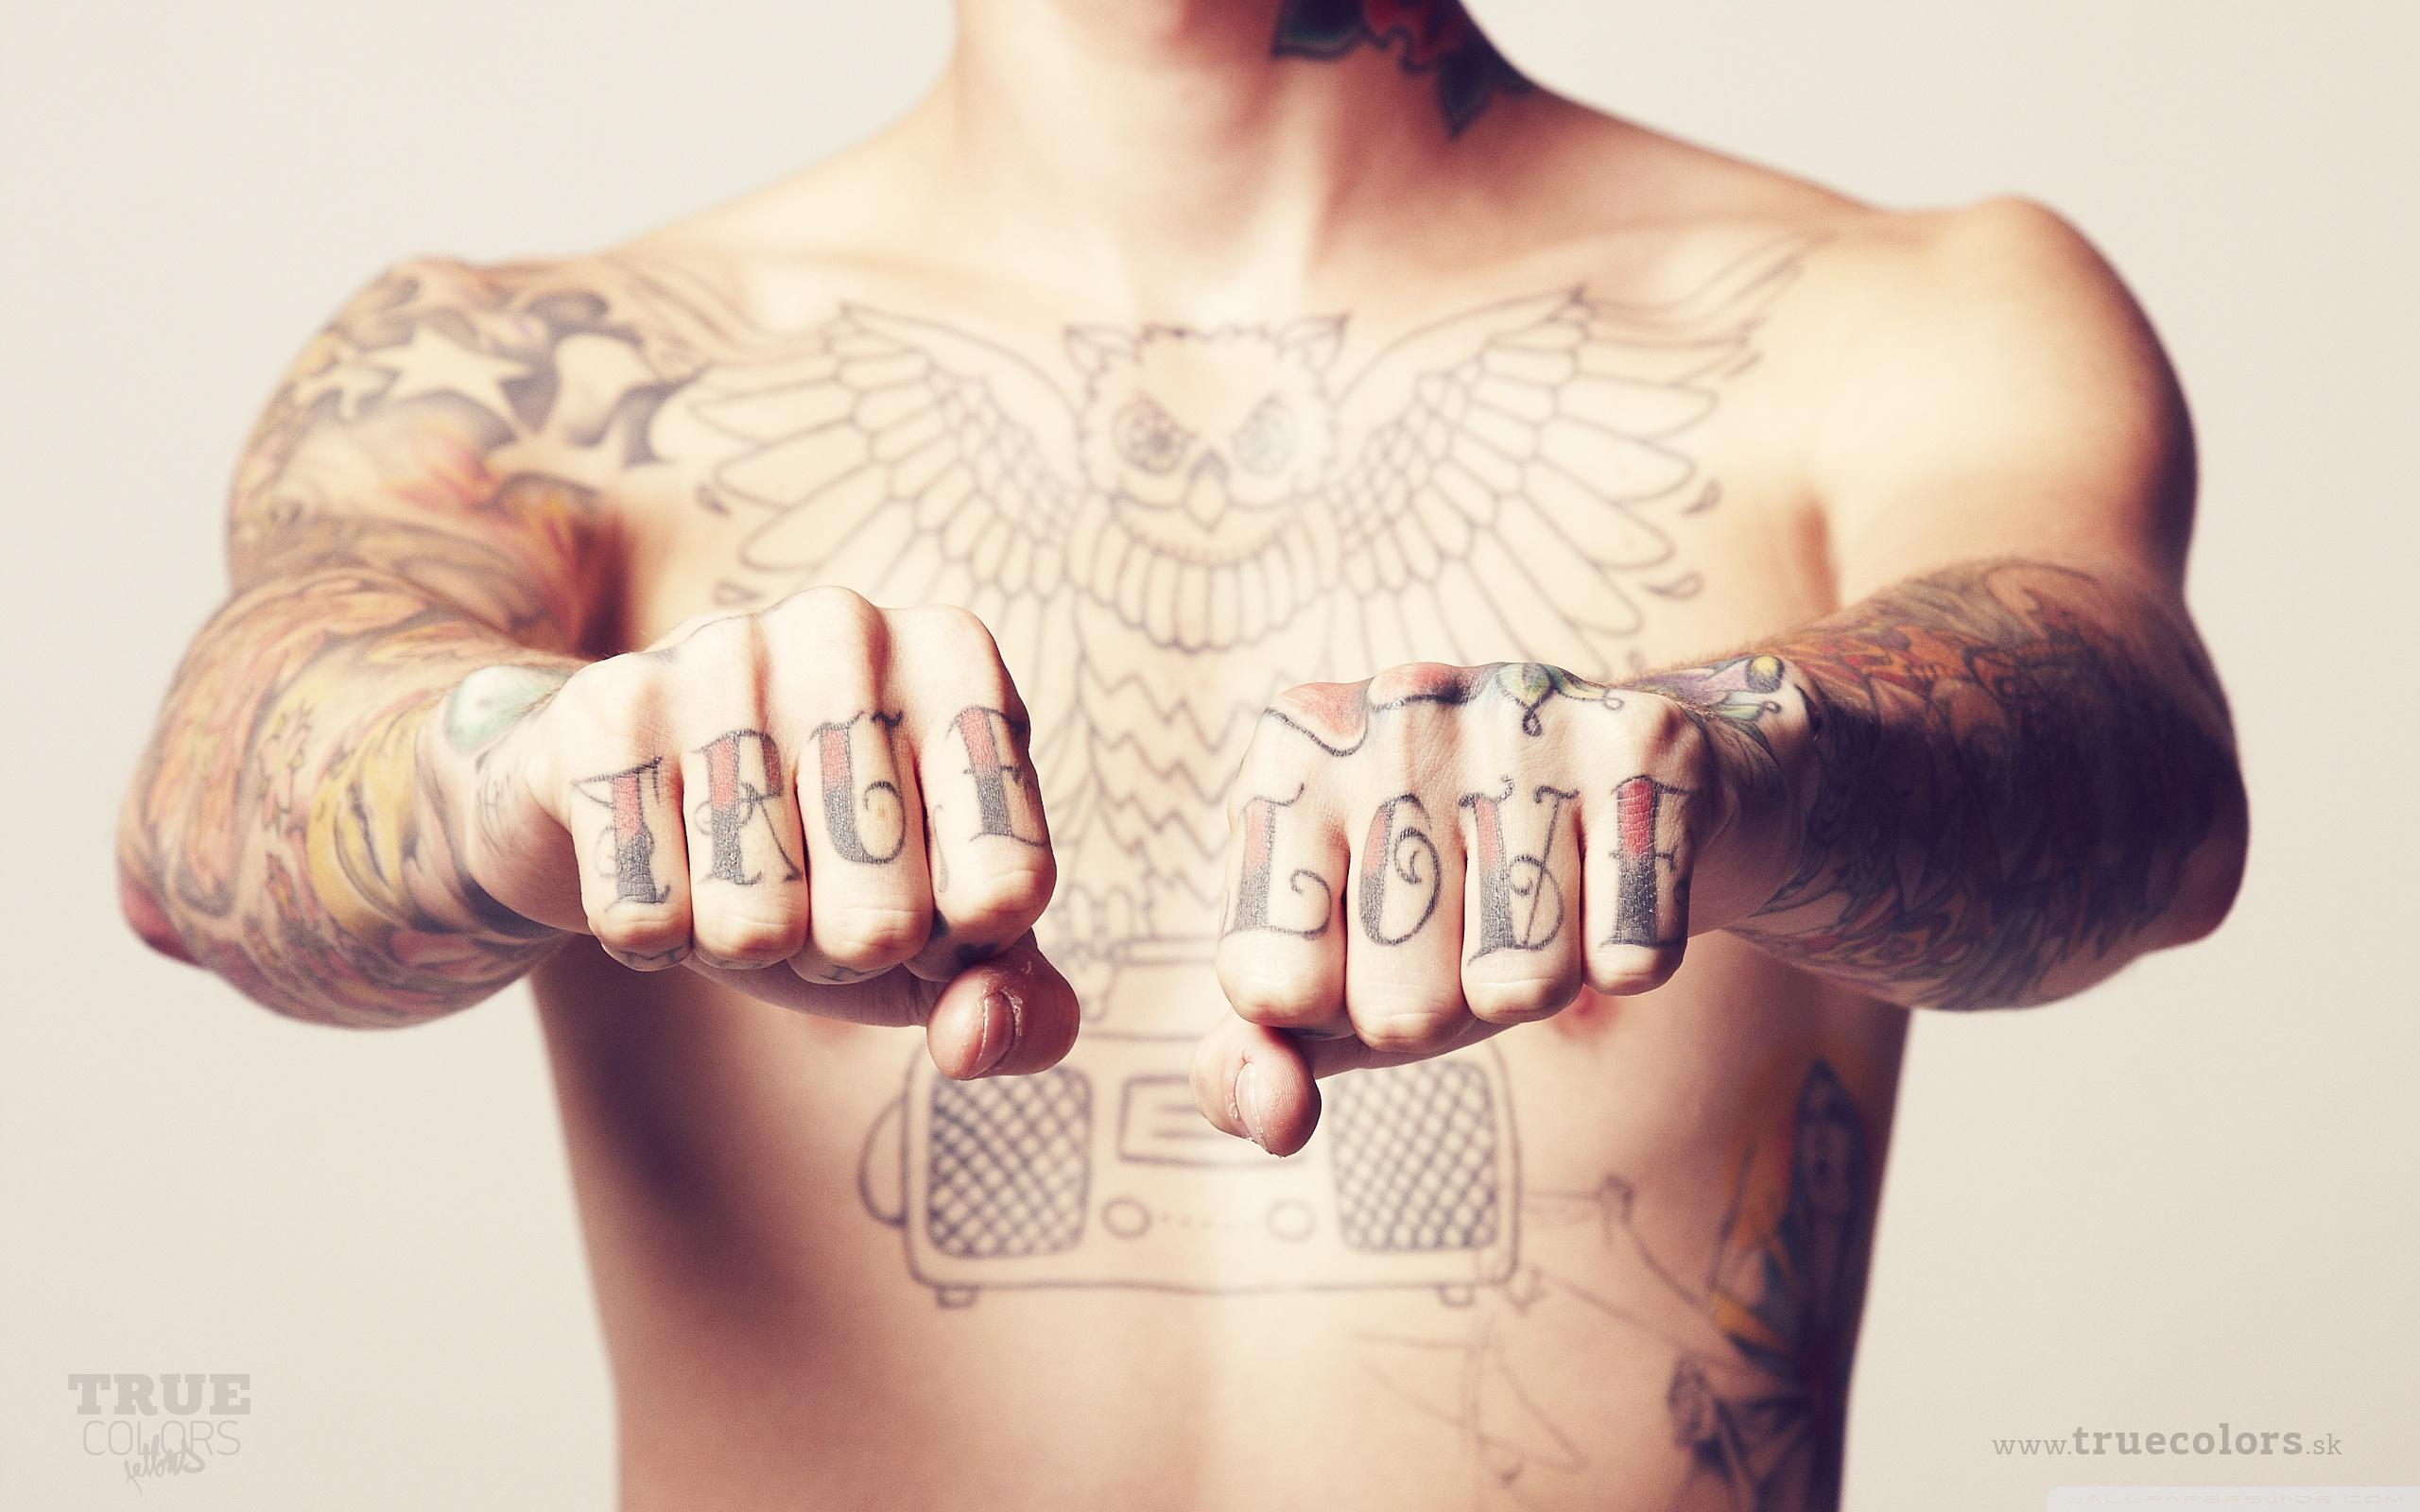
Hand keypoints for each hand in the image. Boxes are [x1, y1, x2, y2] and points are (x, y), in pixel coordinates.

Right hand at [424, 587, 1072, 1078]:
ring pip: (757, 930)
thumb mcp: (943, 932)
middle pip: (882, 924)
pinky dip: (652, 937)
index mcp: (960, 662)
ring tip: (730, 866)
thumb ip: (1014, 1002)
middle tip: (808, 882)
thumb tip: (977, 1041)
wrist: (623, 792)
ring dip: (743, 946)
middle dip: (840, 951)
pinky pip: (645, 920)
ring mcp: (723, 654)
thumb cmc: (823, 862)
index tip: (917, 886)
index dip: (953, 943)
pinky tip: (657, 856)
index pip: (1008, 891)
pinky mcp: (607, 707)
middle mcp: (852, 631)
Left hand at [1191, 659, 1787, 1153]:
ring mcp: (1526, 716)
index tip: (1367, 940)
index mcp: (1295, 750)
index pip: (1269, 988)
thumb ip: (1257, 1057)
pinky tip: (1612, 879)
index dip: (1333, 1007)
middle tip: (1469, 923)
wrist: (1636, 782)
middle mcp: (1398, 711)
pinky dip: (1627, 957)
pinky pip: (1631, 960)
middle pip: (1399, 1009)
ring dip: (1538, 983)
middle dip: (1441, 1007)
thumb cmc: (1451, 893)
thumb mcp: (1332, 972)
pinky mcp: (1645, 746)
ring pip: (1521, 987)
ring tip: (1543, 896)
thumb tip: (1276, 1120)